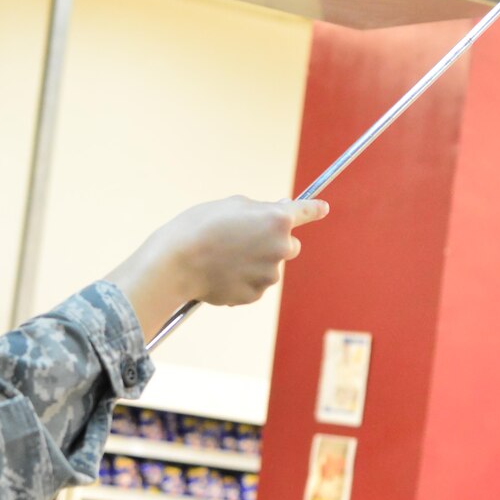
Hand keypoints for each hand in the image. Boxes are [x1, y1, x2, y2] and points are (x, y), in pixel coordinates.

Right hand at [107, 196, 329, 334]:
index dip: (314, 209)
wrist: (176, 262)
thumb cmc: (199, 226)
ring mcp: (269, 274)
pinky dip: (242, 279)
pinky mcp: (255, 294)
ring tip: (223, 256)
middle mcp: (280, 248)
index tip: (323, 209)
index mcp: (277, 220)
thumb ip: (260, 209)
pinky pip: (254, 285)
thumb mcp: (232, 205)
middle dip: (273, 242)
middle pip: (289, 245)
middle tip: (243, 238)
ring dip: (255, 262)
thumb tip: (278, 214)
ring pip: (269, 267)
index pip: (304, 212)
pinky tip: (220, 272)